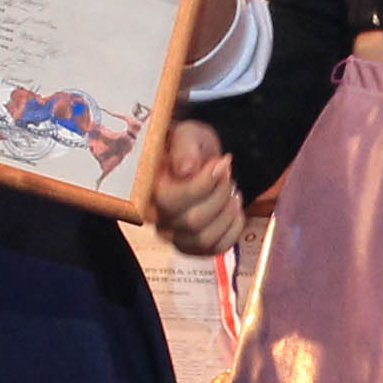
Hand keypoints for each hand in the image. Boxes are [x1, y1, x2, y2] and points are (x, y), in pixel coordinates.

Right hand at [147, 116, 242, 253]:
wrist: (199, 159)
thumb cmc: (188, 147)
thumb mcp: (186, 134)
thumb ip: (184, 147)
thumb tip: (185, 169)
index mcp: (148, 189)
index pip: (170, 201)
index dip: (203, 184)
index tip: (220, 163)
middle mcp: (156, 218)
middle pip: (192, 222)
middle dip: (220, 194)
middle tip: (226, 173)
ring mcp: (174, 236)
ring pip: (205, 239)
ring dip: (228, 212)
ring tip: (232, 190)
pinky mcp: (193, 246)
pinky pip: (217, 248)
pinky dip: (234, 228)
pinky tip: (233, 207)